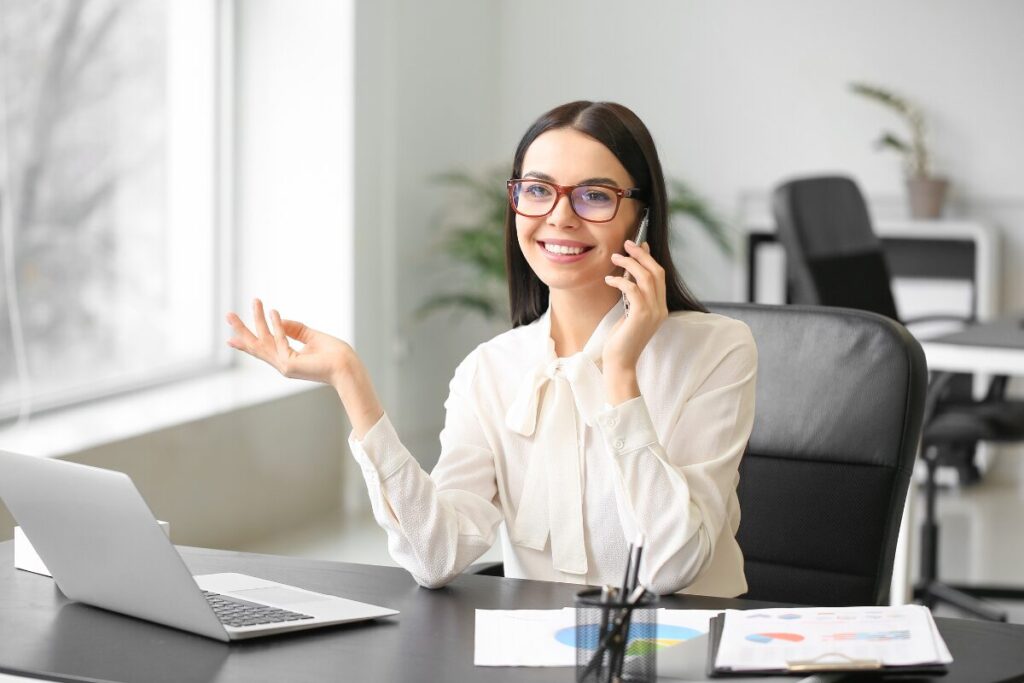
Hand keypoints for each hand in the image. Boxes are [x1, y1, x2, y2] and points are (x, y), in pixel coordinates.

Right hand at [225, 298, 352, 385]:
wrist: (347, 367)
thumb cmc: (334, 354)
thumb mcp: (311, 337)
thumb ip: (294, 329)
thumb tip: (278, 319)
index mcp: (287, 360)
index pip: (263, 350)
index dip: (247, 343)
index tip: (230, 338)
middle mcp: (283, 365)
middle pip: (256, 346)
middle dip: (242, 330)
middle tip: (228, 314)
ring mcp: (285, 366)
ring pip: (263, 342)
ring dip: (258, 320)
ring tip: (254, 301)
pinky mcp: (290, 365)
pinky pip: (280, 341)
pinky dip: (276, 325)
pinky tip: (273, 311)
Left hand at [602, 241, 667, 399]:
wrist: (620, 363)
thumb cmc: (621, 341)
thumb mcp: (629, 313)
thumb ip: (632, 295)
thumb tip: (629, 273)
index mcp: (660, 308)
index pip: (660, 276)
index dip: (649, 258)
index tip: (638, 245)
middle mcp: (660, 308)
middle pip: (656, 272)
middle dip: (641, 255)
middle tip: (626, 244)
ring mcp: (653, 312)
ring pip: (647, 277)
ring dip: (630, 264)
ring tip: (614, 258)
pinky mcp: (640, 316)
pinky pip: (633, 290)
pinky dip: (621, 281)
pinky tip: (609, 279)